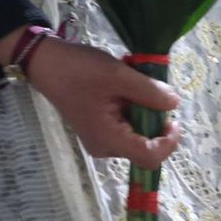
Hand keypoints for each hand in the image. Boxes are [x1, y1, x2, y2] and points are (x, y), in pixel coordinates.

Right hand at [19, 37, 181, 170]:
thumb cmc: (79, 70)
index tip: (174, 118)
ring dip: (142, 110)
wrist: (45, 62)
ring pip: (135, 133)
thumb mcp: (118, 76)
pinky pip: (124, 125)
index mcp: (109, 140)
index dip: (169, 142)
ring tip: (133, 83)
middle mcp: (105, 147)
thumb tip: (174, 104)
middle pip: (144, 146)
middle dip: (154, 120)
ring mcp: (100, 138)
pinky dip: (131, 108)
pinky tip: (123, 85)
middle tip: (151, 90)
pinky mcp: (97, 127)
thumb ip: (149, 92)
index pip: (150, 158)